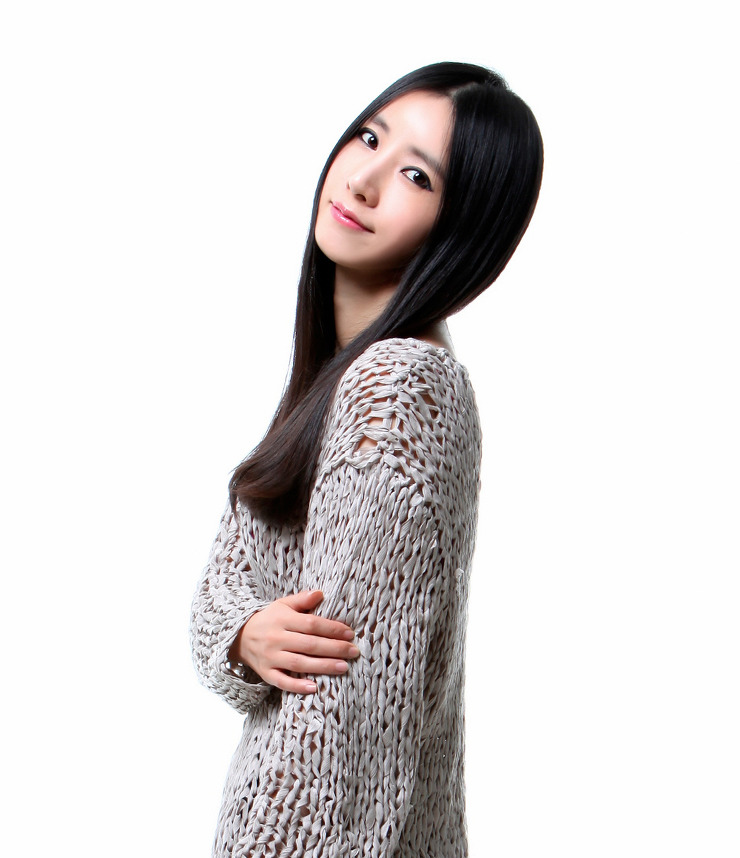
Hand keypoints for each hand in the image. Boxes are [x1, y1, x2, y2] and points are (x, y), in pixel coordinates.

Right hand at [228, 590, 359, 693]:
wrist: (240, 636)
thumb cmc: (269, 619)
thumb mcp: (282, 605)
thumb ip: (302, 600)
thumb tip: (321, 593)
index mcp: (282, 619)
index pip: (312, 624)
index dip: (332, 629)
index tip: (350, 634)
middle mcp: (276, 638)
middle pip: (309, 645)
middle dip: (334, 648)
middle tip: (354, 651)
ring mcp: (270, 657)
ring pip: (299, 664)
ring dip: (323, 666)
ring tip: (344, 667)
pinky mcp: (266, 673)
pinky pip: (282, 682)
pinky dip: (297, 686)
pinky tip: (314, 688)